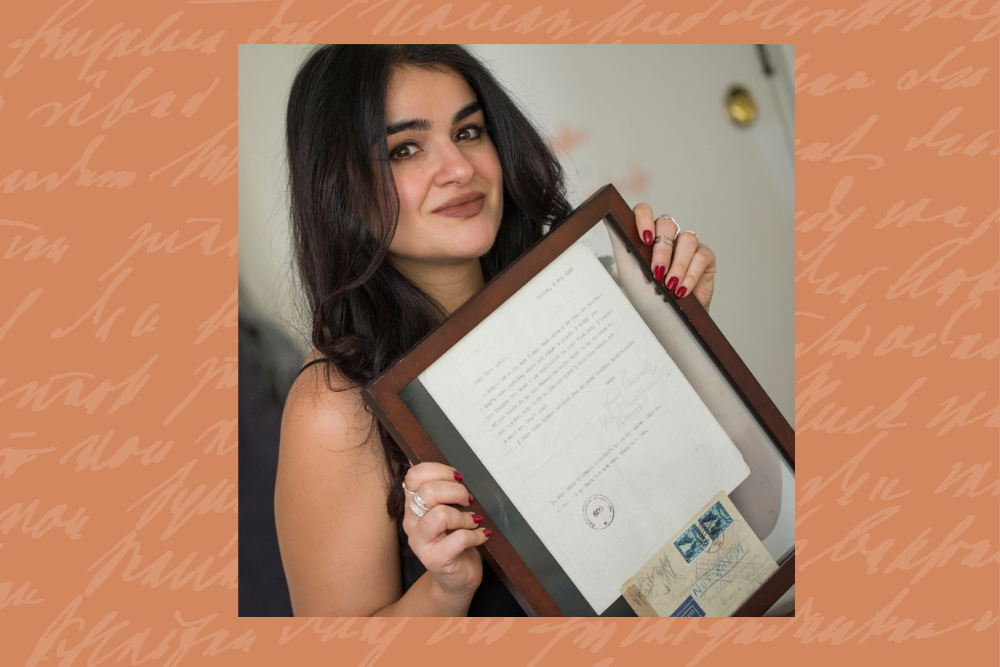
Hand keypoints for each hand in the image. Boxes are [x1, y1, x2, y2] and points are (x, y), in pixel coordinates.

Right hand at [401, 462, 490, 599]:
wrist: (457, 577)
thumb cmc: (454, 538)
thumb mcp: (447, 509)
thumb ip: (441, 488)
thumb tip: (434, 459)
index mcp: (412, 504)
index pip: (414, 475)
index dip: (439, 471)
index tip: (458, 478)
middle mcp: (411, 522)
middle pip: (428, 492)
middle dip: (456, 492)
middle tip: (468, 501)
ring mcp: (421, 542)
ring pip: (441, 515)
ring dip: (464, 516)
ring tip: (473, 521)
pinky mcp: (435, 560)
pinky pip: (458, 539)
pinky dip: (475, 535)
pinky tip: (481, 536)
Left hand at [632, 203, 715, 312]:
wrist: (667, 322)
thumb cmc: (646, 297)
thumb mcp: (629, 270)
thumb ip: (622, 245)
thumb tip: (611, 222)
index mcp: (648, 235)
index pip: (645, 211)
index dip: (644, 218)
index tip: (644, 238)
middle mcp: (668, 236)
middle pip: (667, 224)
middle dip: (661, 250)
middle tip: (656, 272)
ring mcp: (688, 246)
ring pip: (688, 239)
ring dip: (677, 265)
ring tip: (670, 285)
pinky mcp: (706, 258)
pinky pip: (702, 257)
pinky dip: (690, 275)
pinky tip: (682, 290)